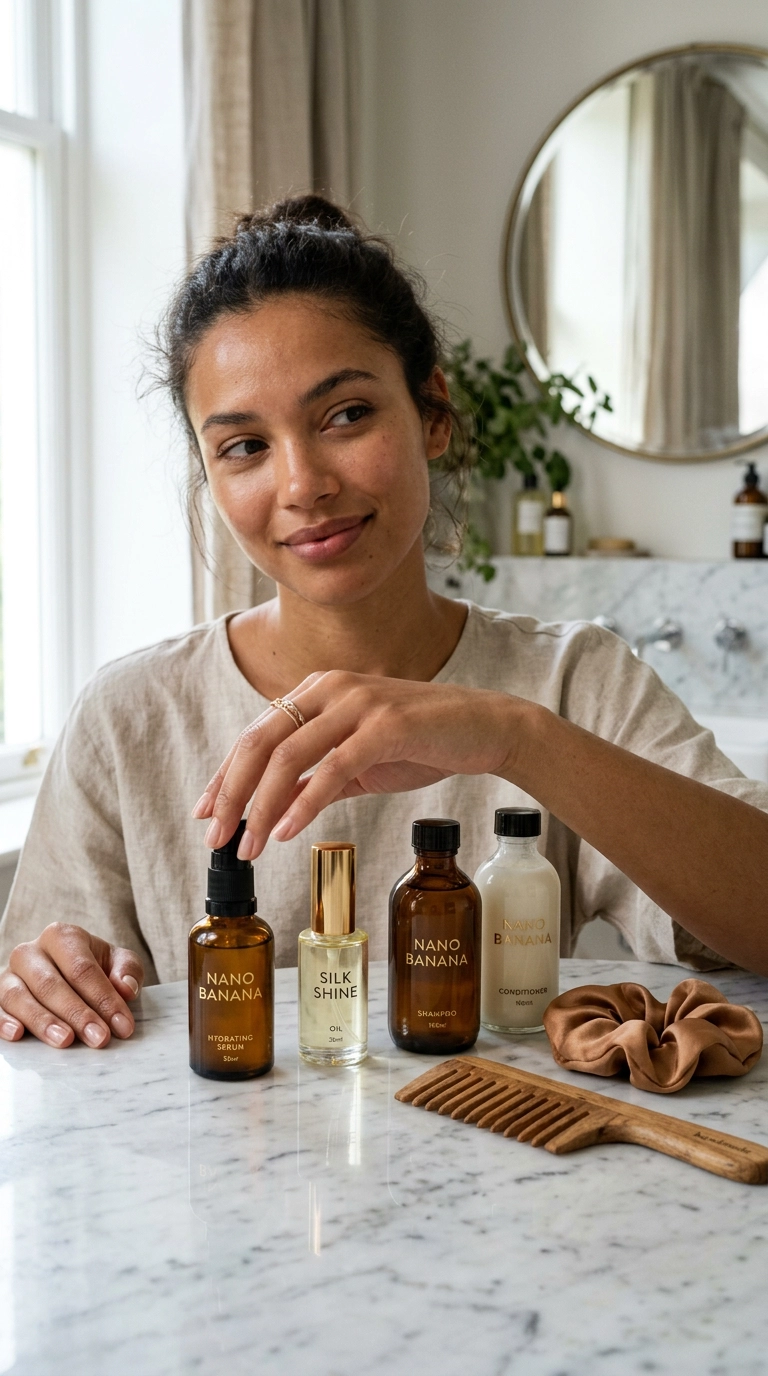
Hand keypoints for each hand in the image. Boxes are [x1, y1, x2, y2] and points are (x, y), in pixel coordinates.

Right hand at [0, 924, 143, 1047]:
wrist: (66, 970)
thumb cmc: (94, 967)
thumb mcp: (118, 962)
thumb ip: (128, 971)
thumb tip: (125, 989)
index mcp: (62, 936)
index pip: (82, 969)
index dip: (103, 998)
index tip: (122, 1026)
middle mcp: (31, 952)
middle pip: (51, 984)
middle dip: (77, 1014)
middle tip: (99, 1038)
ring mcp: (10, 974)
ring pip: (19, 997)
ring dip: (43, 1021)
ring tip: (66, 1041)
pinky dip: (4, 1022)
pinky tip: (18, 1035)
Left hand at [192, 671, 520, 858]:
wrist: (486, 728)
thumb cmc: (424, 742)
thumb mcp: (361, 759)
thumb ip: (319, 778)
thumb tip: (275, 813)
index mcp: (319, 691)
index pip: (256, 735)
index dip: (225, 776)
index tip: (204, 813)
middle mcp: (331, 689)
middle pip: (260, 743)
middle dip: (230, 794)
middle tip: (215, 838)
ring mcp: (358, 705)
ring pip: (289, 756)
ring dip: (261, 806)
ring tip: (247, 845)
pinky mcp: (385, 727)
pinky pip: (332, 769)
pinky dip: (304, 803)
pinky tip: (285, 831)